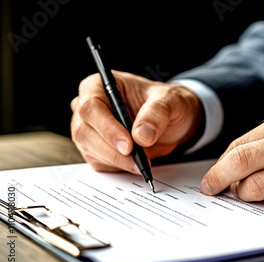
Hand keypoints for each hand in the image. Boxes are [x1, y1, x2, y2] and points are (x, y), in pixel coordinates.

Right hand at [71, 71, 201, 172]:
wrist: (173, 122)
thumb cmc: (167, 104)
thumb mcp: (171, 100)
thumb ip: (158, 112)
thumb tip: (141, 134)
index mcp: (99, 86)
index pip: (91, 107)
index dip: (107, 127)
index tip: (128, 145)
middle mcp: (89, 107)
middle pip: (84, 131)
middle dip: (112, 149)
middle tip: (138, 160)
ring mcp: (89, 130)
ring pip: (90, 150)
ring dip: (118, 161)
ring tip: (142, 162)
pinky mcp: (95, 150)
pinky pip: (100, 163)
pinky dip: (119, 167)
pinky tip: (136, 164)